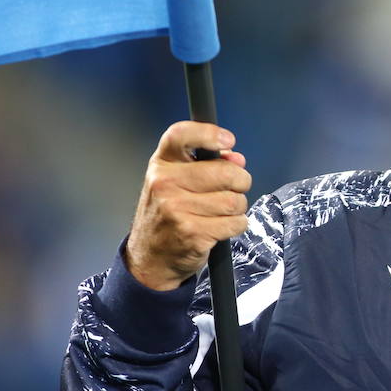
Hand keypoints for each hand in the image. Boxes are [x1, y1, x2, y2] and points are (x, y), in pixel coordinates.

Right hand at [126, 121, 252, 290]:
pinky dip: (236, 225)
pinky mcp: (193, 233)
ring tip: (221, 212)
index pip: (181, 135)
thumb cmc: (167, 215)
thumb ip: (207, 164)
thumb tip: (237, 159)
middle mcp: (165, 183)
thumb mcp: (176, 182)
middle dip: (240, 181)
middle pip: (226, 172)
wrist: (150, 257)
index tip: (228, 141)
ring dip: (237, 208)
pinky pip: (235, 223)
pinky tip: (220, 227)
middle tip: (235, 188)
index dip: (209, 133)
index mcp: (161, 164)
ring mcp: (177, 209)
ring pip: (234, 200)